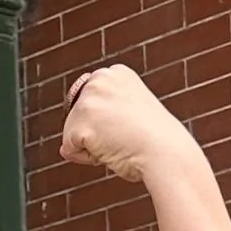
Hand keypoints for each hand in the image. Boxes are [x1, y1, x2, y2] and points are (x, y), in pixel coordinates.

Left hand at [59, 65, 203, 185]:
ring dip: (91, 146)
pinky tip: (110, 149)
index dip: (107, 123)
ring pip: (71, 133)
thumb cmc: (155, 142)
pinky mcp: (80, 121)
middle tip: (124, 135)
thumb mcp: (130, 118)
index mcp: (115, 73)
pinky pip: (69, 149)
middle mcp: (100, 78)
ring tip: (118, 142)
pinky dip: (87, 157)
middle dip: (96, 134)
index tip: (130, 124)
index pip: (90, 104)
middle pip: (76, 117)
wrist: (167, 152)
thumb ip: (100, 121)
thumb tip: (63, 149)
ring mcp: (89, 99)